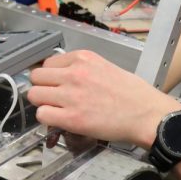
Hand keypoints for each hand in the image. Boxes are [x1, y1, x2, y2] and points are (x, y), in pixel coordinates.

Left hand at [28, 50, 180, 147]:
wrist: (146, 114)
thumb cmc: (133, 93)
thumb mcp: (106, 67)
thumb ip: (82, 69)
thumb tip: (63, 77)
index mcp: (83, 58)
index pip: (47, 63)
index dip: (50, 76)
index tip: (55, 84)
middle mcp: (73, 74)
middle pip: (36, 77)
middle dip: (41, 88)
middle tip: (52, 97)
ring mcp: (70, 96)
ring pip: (34, 95)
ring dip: (42, 103)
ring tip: (55, 110)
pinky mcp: (71, 118)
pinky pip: (42, 115)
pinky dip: (47, 119)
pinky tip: (59, 120)